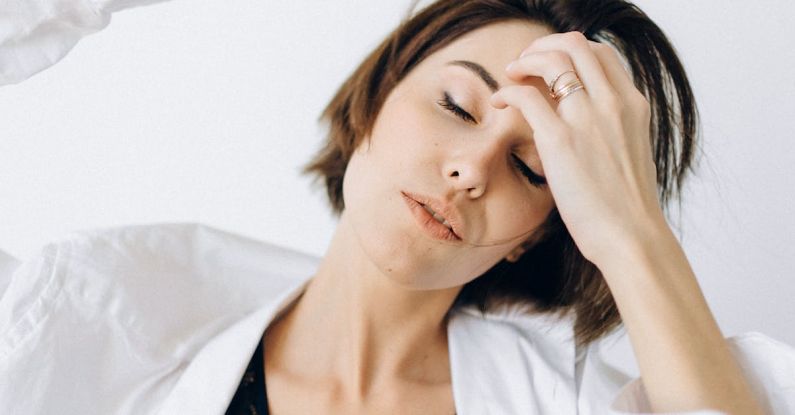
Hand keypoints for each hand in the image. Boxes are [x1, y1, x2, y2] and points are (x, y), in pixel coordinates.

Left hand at [489, 31, 664, 265]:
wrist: (632, 237)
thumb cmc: (627, 207)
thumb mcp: (630, 153)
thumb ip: (613, 129)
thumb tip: (587, 124)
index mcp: (632, 105)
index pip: (601, 54)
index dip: (570, 52)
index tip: (550, 66)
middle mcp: (613, 103)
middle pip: (576, 45)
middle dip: (543, 46)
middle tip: (524, 63)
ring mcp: (587, 119)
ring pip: (552, 59)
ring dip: (525, 60)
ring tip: (510, 74)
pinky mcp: (560, 141)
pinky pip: (526, 96)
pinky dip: (507, 91)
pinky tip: (498, 102)